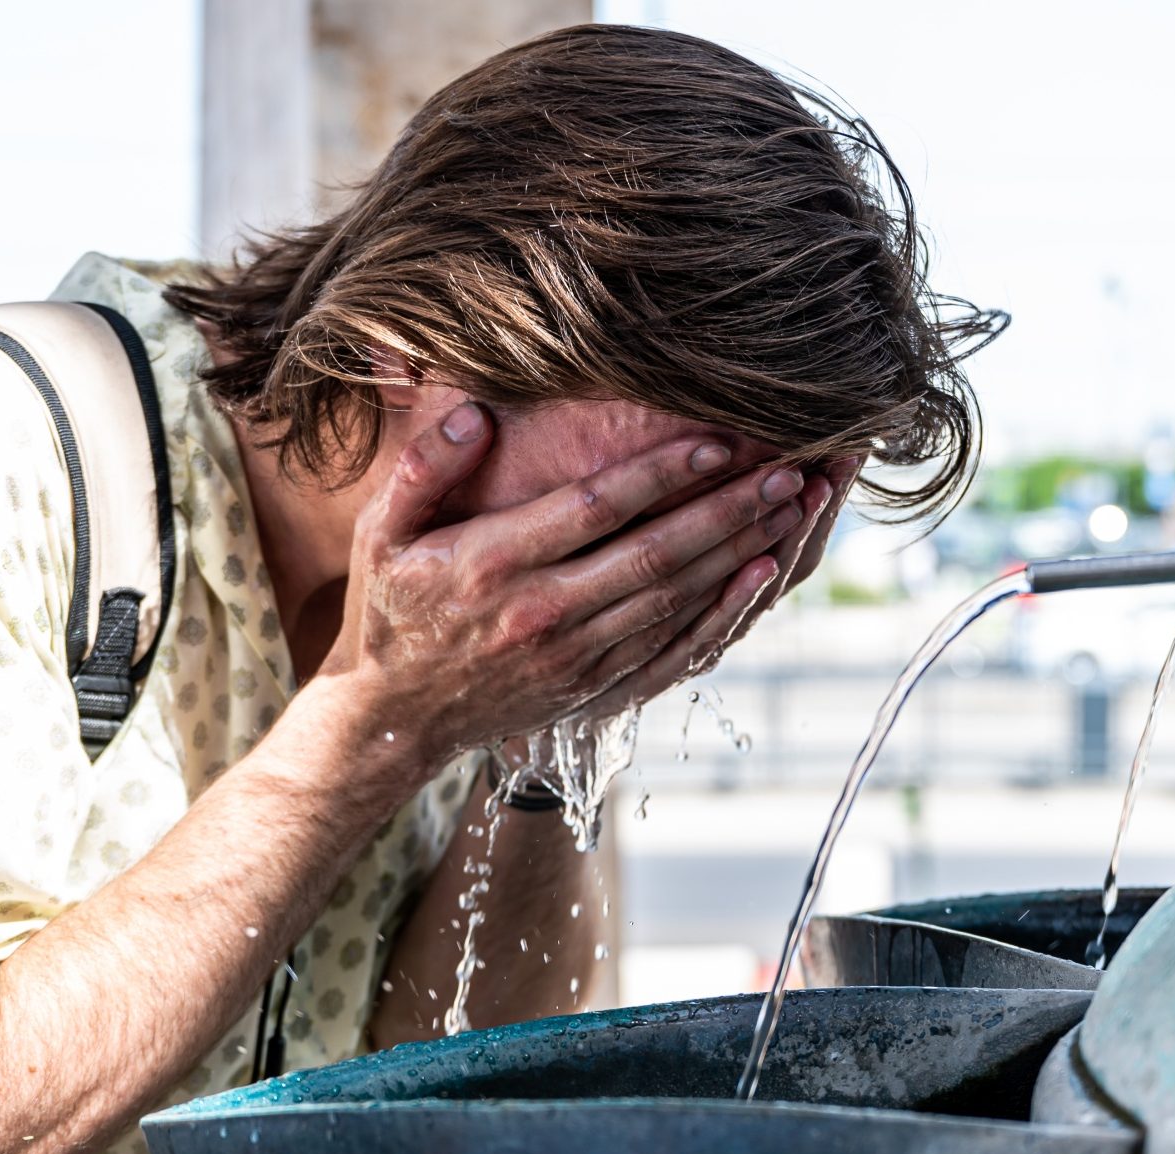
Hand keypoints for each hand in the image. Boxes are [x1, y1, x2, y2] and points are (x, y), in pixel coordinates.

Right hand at [318, 402, 805, 769]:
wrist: (396, 718)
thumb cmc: (393, 608)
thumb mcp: (381, 531)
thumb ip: (423, 468)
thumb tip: (473, 414)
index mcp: (492, 565)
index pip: (593, 511)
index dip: (660, 476)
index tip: (717, 442)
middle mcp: (541, 613)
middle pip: (654, 555)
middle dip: (728, 511)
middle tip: (788, 470)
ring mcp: (574, 656)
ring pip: (674, 598)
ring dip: (740, 551)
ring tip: (792, 507)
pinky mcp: (596, 685)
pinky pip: (673, 645)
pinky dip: (723, 610)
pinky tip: (761, 574)